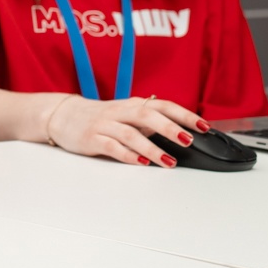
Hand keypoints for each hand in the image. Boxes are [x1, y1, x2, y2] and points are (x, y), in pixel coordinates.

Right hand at [43, 94, 206, 166]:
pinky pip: (112, 147)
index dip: (184, 115)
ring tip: (169, 161)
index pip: (163, 106)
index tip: (203, 126)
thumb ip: (150, 122)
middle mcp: (121, 112)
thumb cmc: (101, 117)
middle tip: (188, 140)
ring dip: (152, 148)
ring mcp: (106, 125)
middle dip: (170, 128)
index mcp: (133, 105)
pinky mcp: (93, 139)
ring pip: (131, 134)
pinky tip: (141, 163)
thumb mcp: (128, 115)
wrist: (64, 115)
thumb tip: (180, 132)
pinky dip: (128, 155)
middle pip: (148, 116)